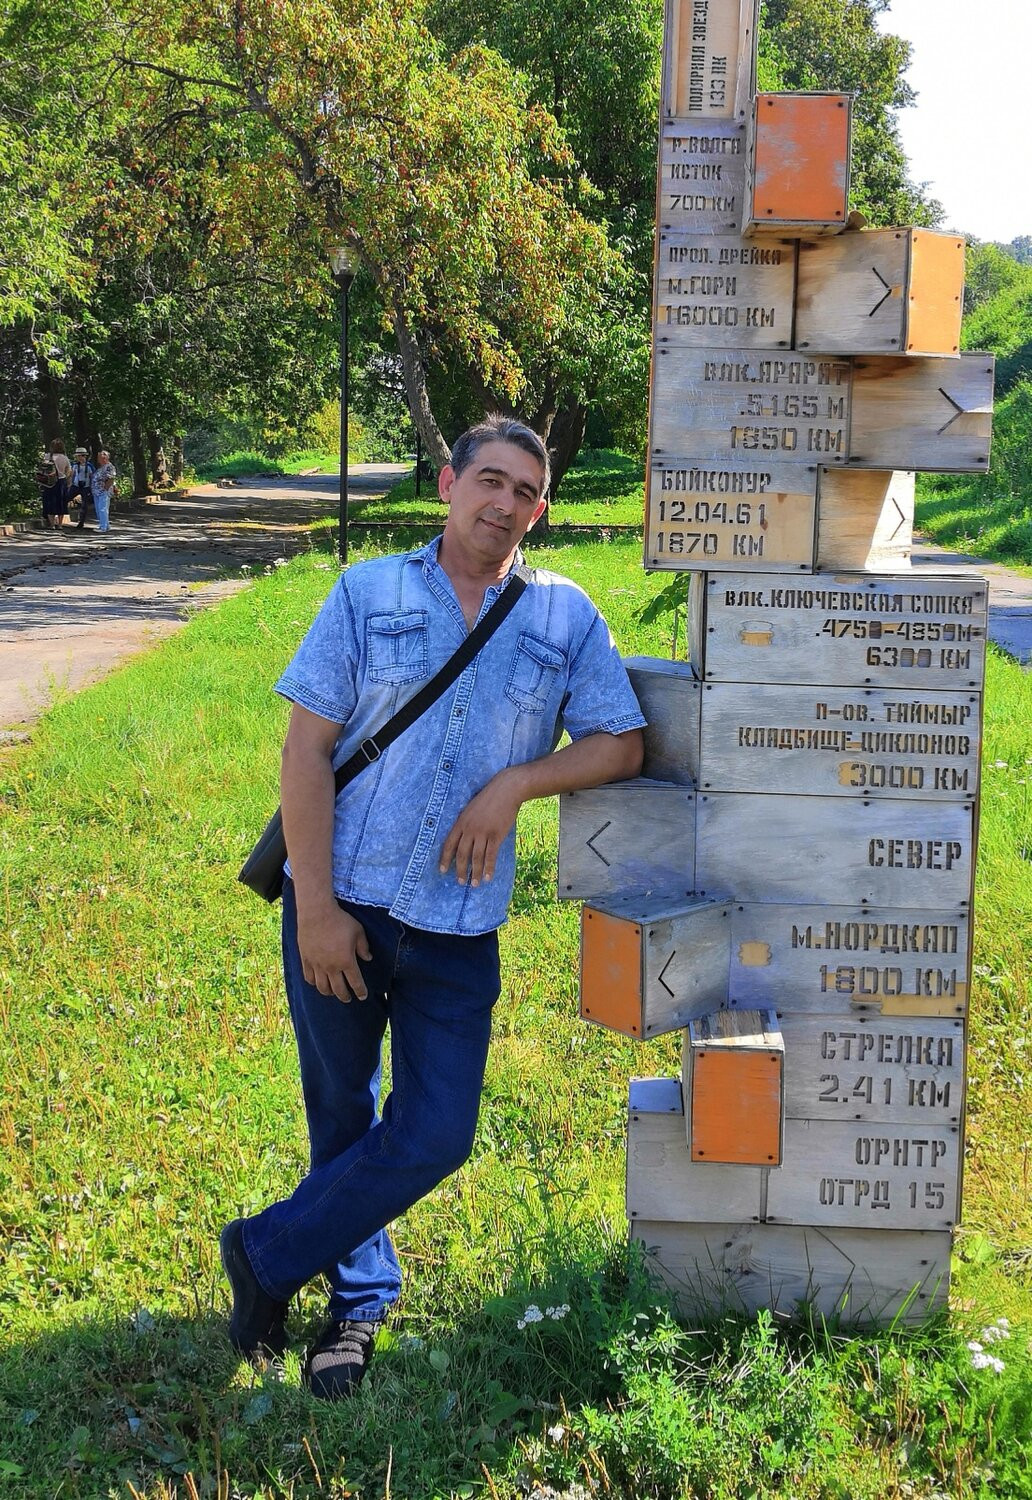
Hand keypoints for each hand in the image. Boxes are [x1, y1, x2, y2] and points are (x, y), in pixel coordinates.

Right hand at [296, 903, 371, 1001]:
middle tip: (348, 998)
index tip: (363, 996)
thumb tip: (368, 958)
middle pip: (339, 989)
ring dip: (329, 992)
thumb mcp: (358, 931)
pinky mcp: (306, 960)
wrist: (317, 912)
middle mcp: (331, 967)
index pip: (355, 982)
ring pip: (323, 987)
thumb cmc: (340, 920)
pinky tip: (318, 983)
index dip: (360, 992)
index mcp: (346, 961)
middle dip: (345, 996)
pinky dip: (314, 983)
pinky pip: (309, 978)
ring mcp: (317, 965)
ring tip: (333, 992)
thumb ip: (363, 947)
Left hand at [439, 771, 522, 886]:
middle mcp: (470, 829)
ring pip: (476, 857)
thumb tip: (462, 838)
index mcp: (461, 822)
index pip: (449, 844)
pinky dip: (489, 868)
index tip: (442, 871)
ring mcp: (483, 832)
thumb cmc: (489, 799)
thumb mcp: (471, 808)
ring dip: (475, 873)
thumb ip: (465, 823)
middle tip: (459, 882)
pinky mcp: (496, 835)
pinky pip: (491, 855)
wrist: (506, 790)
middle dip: (460, 870)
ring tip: (474, 884)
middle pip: (462, 854)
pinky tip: (488, 877)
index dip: (445, 859)